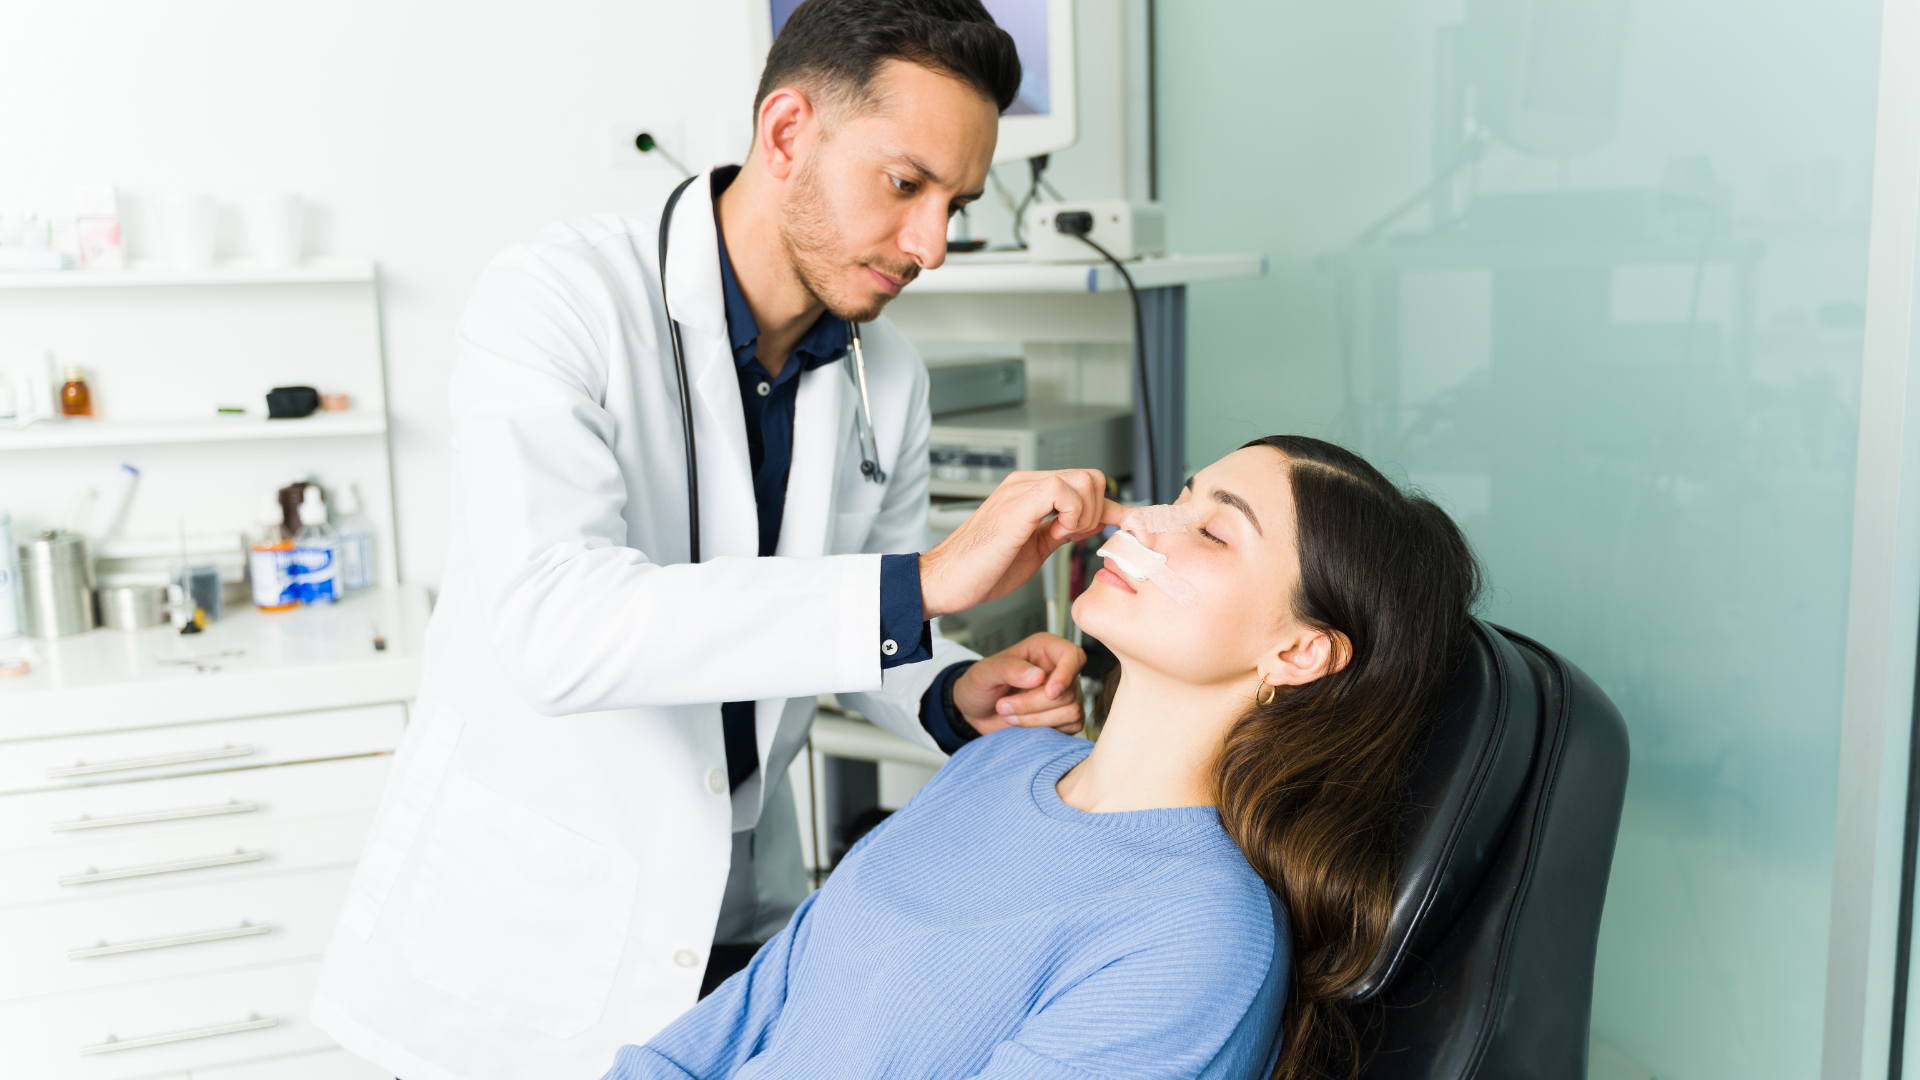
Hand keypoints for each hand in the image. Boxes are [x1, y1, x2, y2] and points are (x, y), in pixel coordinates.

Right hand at [919, 470, 1127, 618]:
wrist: (945, 582)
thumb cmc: (982, 569)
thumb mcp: (1035, 547)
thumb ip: (1062, 530)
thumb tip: (1094, 522)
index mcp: (1030, 491)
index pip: (1085, 482)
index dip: (1106, 507)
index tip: (1113, 529)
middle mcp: (1025, 484)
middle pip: (1091, 476)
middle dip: (1097, 511)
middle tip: (1075, 538)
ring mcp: (1020, 490)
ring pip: (1083, 479)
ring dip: (1086, 514)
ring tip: (1064, 537)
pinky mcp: (1016, 505)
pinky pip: (1062, 490)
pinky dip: (1074, 514)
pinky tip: (1059, 534)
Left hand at [953, 633, 1086, 736]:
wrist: (974, 712)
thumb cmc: (979, 685)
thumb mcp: (984, 672)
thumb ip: (1009, 669)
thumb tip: (1038, 676)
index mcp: (1045, 649)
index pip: (1074, 656)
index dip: (1066, 675)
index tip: (1049, 693)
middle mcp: (1059, 670)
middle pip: (1067, 692)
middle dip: (1033, 705)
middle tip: (1003, 706)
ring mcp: (1066, 695)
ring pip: (1071, 711)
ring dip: (1035, 720)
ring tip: (1009, 715)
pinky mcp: (1065, 718)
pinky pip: (1070, 727)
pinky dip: (1043, 730)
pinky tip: (1023, 724)